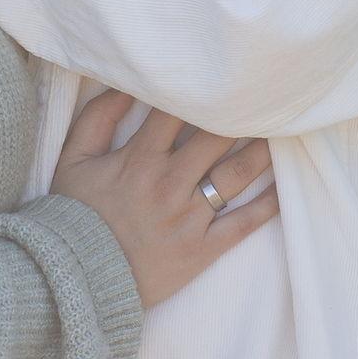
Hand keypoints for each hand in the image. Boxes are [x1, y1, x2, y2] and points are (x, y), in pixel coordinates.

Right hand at [48, 90, 278, 310]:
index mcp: (140, 159)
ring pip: (236, 176)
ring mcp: (189, 217)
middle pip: (217, 137)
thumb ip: (98, 118)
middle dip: (241, 115)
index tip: (219, 78)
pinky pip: (243, 224)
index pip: (178, 111)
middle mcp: (169, 183)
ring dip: (261, 151)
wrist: (76, 280)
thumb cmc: (75, 216)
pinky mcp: (202, 248)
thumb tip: (128, 87)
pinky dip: (267, 205)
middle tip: (262, 98)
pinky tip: (284, 186)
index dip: (200, 90)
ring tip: (280, 131)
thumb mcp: (73, 161)